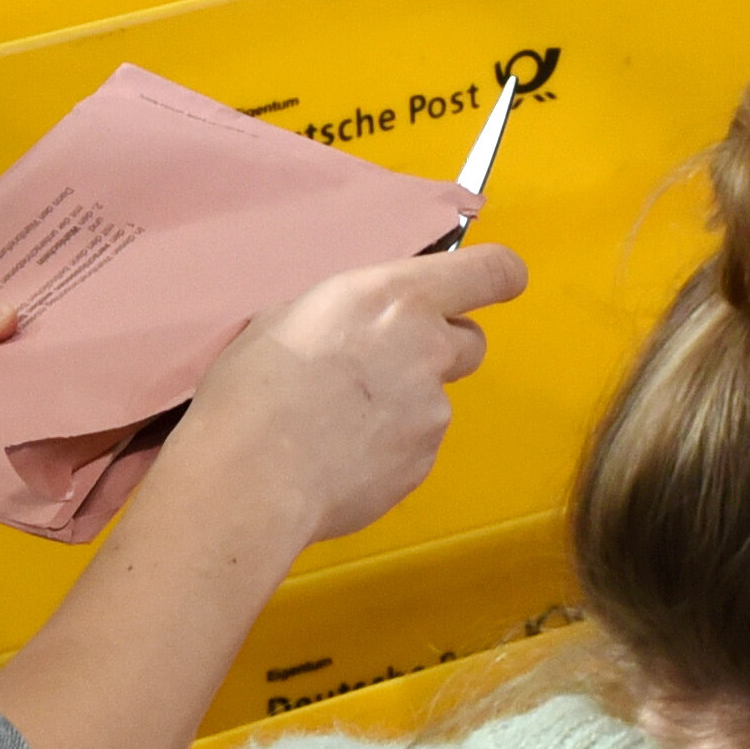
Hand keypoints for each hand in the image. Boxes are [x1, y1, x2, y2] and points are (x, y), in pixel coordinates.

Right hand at [156, 243, 524, 548]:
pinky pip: (415, 448)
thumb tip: (360, 331)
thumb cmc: (252, 386)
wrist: (251, 476)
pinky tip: (338, 457)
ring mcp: (433, 412)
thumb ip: (352, 316)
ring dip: (402, 406)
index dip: (498, 277)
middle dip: (439, 350)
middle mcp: (429, 350)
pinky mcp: (423, 464)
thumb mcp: (292, 316)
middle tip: (382, 366)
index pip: (492, 272)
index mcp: (397, 300)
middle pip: (471, 341)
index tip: (493, 285)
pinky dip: (387, 450)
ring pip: (435, 400)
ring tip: (335, 424)